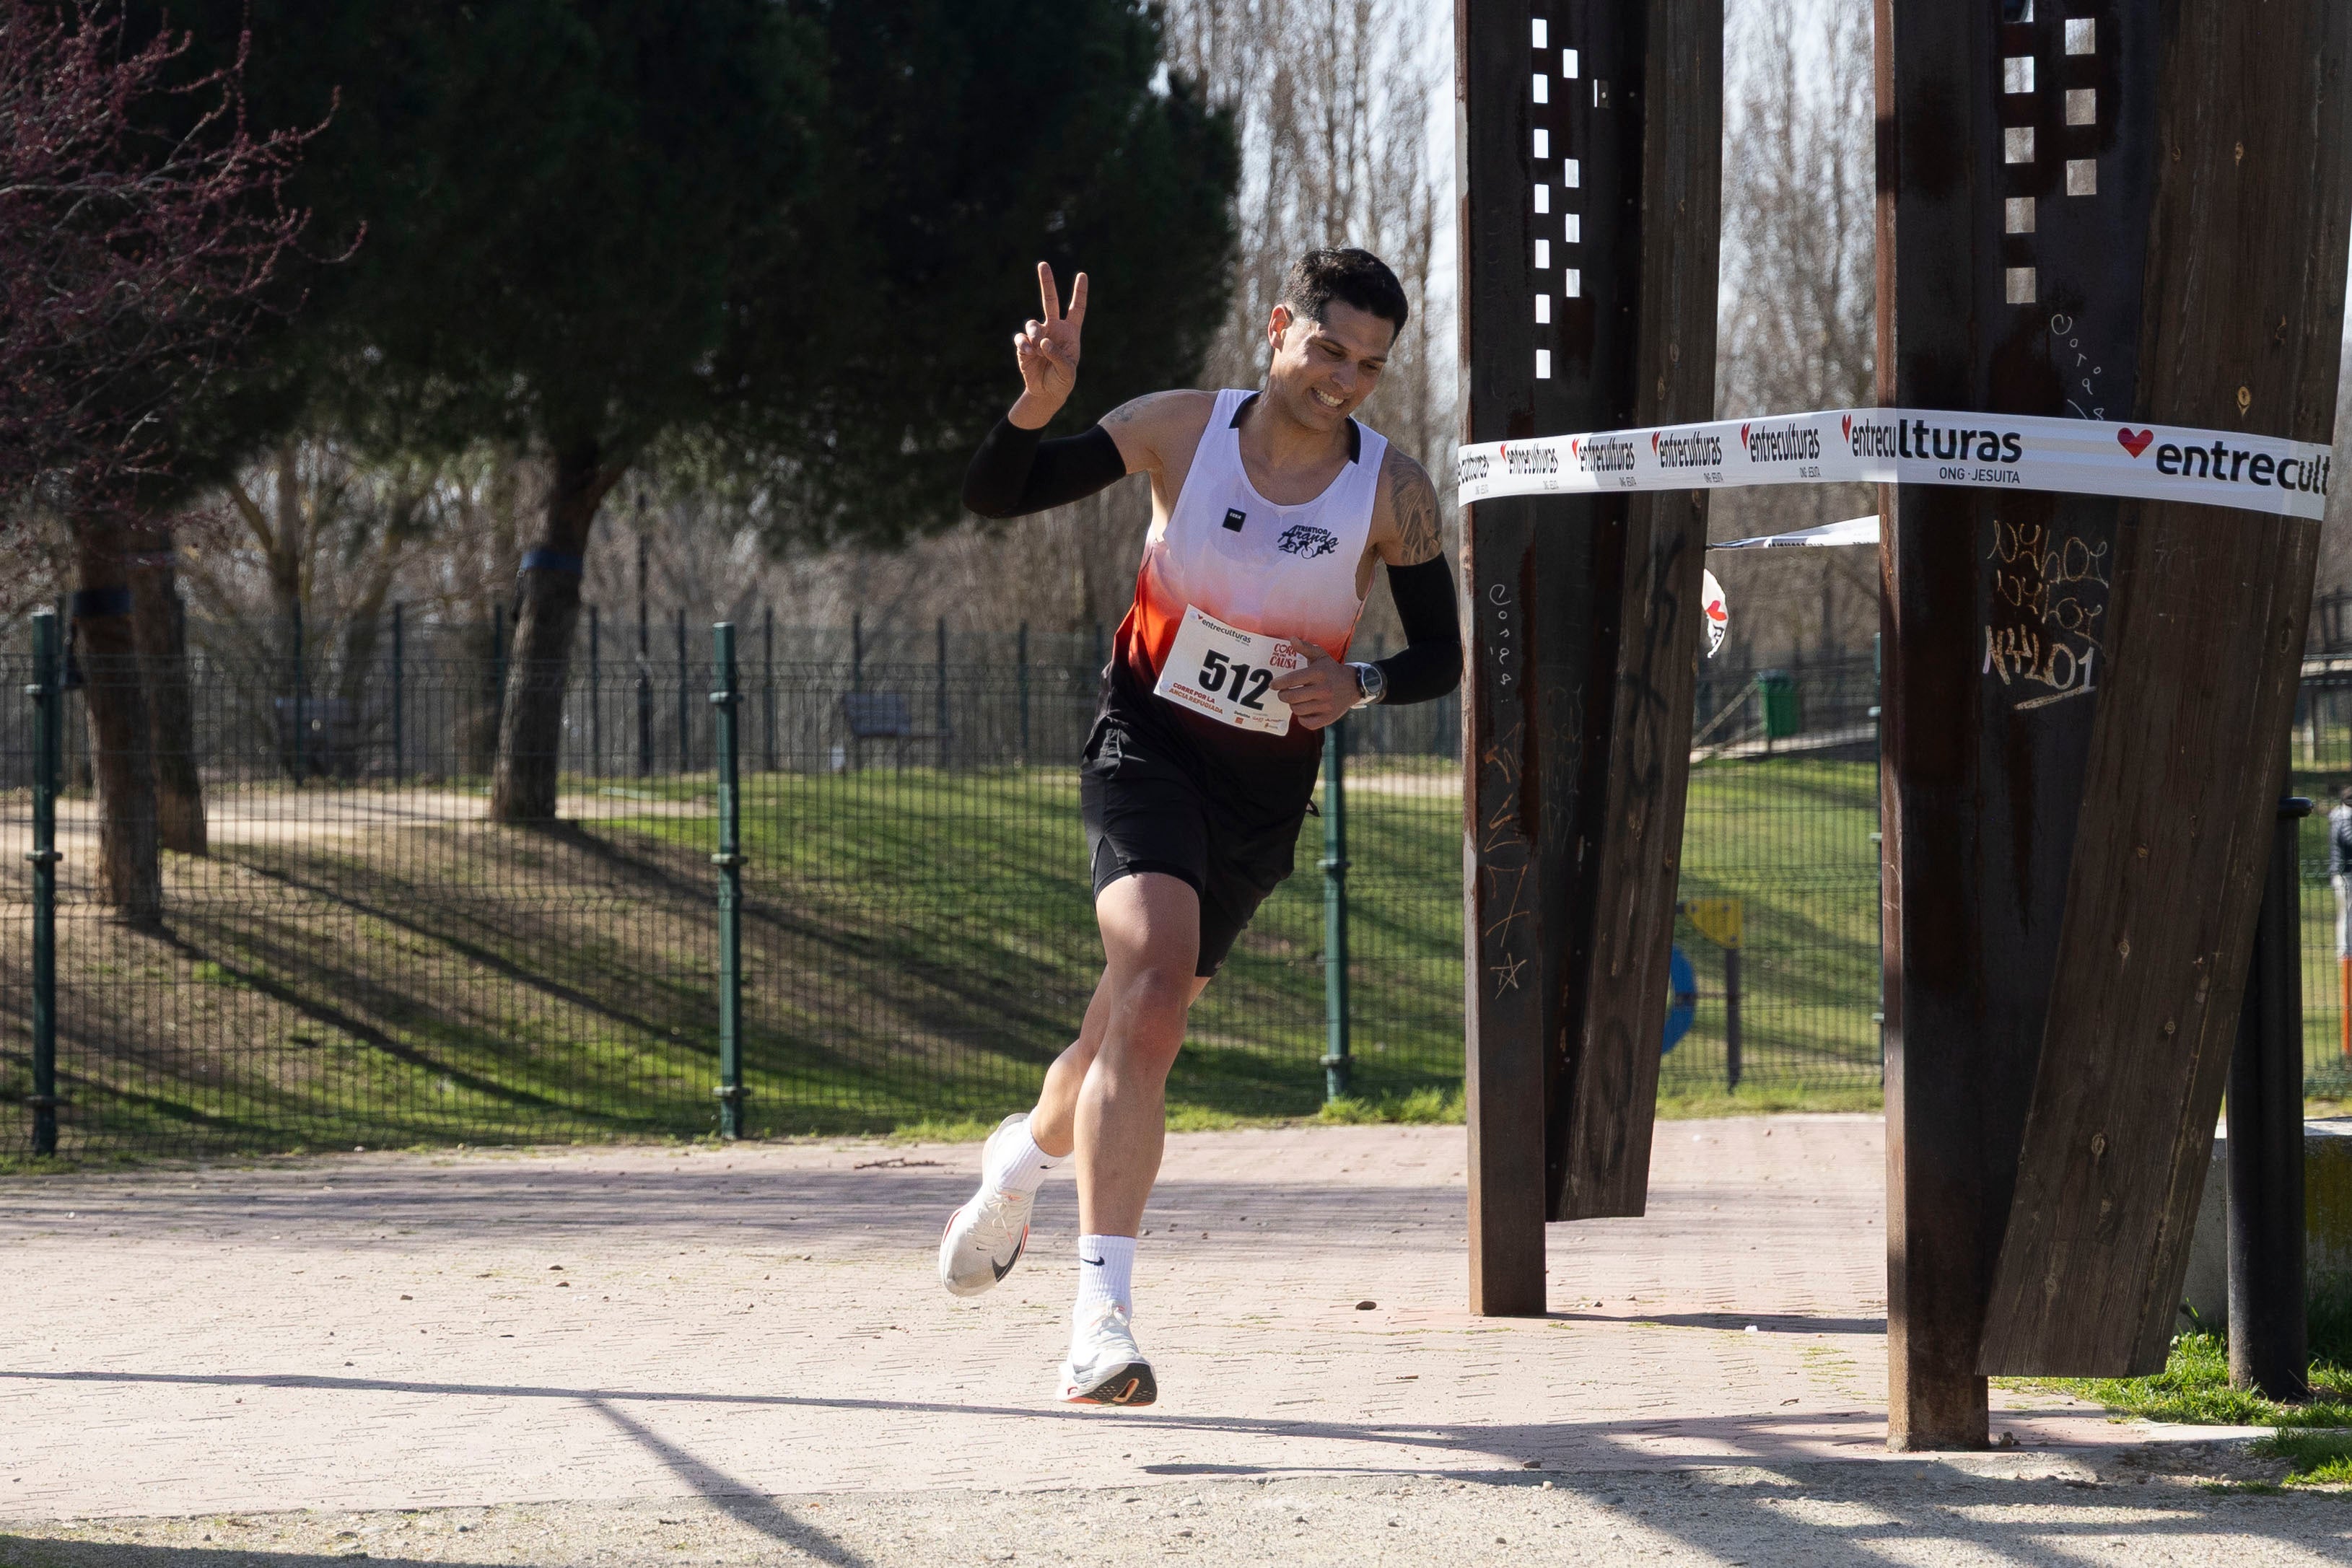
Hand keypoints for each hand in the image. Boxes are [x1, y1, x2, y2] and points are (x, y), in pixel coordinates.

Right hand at [1010, 262, 1087, 428]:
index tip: (1082, 275)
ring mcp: (1038, 335)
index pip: (1076, 309)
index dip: (1079, 293)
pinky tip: (1029, 352)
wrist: (1046, 393)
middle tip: (1043, 264)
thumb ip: (1058, 355)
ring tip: (1037, 348)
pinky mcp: (1024, 345)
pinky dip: (1024, 344)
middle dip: (1046, 283)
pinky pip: (1021, 338)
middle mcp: (1054, 329)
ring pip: (1032, 323)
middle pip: (1050, 301)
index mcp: (1070, 332)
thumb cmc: (1062, 380)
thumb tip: (1043, 340)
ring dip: (1035, 333)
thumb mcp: (1067, 371)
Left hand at [1270, 640, 1356, 730]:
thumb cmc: (1331, 669)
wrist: (1354, 685)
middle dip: (1283, 695)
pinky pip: (1307, 723)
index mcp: (1319, 673)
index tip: (1273, 685)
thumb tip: (1291, 639)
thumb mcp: (1320, 656)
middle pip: (1291, 697)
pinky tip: (1304, 710)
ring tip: (1295, 700)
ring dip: (1293, 705)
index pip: (1292, 679)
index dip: (1279, 683)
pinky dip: (1302, 718)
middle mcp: (1323, 690)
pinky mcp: (1329, 717)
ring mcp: (1326, 705)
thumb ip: (1305, 648)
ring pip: (1298, 710)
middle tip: (1283, 693)